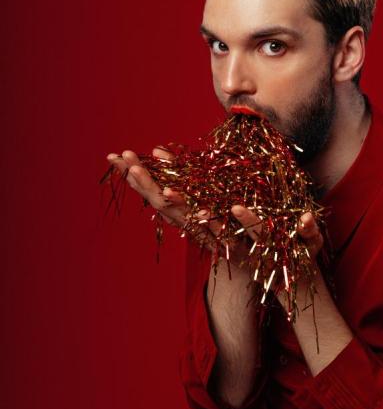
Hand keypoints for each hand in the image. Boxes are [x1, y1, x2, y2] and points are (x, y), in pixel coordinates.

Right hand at [105, 150, 265, 265]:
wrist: (245, 258)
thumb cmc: (217, 221)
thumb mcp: (195, 194)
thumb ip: (177, 174)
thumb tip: (156, 150)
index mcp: (178, 209)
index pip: (149, 189)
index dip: (131, 174)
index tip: (112, 156)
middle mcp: (187, 222)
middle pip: (161, 203)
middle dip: (143, 183)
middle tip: (128, 163)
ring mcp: (207, 232)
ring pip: (189, 218)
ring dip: (177, 203)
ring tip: (164, 189)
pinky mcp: (233, 240)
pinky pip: (228, 230)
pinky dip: (225, 219)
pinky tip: (218, 208)